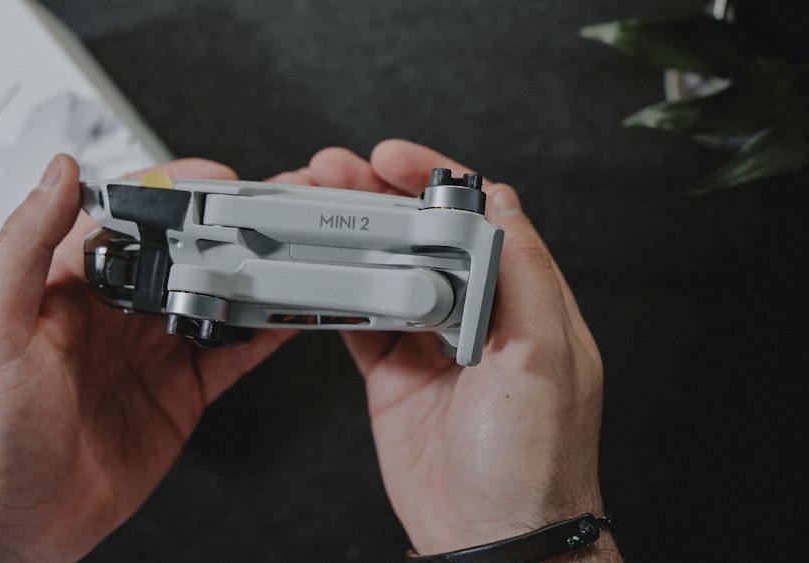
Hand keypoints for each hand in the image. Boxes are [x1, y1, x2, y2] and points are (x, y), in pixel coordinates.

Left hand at [0, 155, 295, 561]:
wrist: (9, 522)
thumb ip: (24, 245)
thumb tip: (58, 173)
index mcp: (72, 284)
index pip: (134, 219)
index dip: (179, 192)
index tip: (219, 179)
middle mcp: (117, 313)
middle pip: (188, 255)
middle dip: (235, 229)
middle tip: (277, 210)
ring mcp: (152, 353)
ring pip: (217, 299)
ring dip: (257, 276)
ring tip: (296, 255)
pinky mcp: (178, 396)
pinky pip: (230, 355)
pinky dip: (264, 335)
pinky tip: (289, 314)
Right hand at [298, 140, 614, 557]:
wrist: (491, 537)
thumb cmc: (534, 462)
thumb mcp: (545, 359)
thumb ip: (521, 276)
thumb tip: (500, 204)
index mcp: (520, 299)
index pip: (477, 214)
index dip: (435, 177)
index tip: (394, 160)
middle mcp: (474, 314)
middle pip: (421, 234)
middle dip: (378, 196)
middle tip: (335, 174)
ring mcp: (430, 343)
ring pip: (384, 270)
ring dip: (350, 236)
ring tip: (312, 207)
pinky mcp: (393, 376)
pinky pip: (356, 322)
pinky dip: (331, 293)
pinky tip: (311, 271)